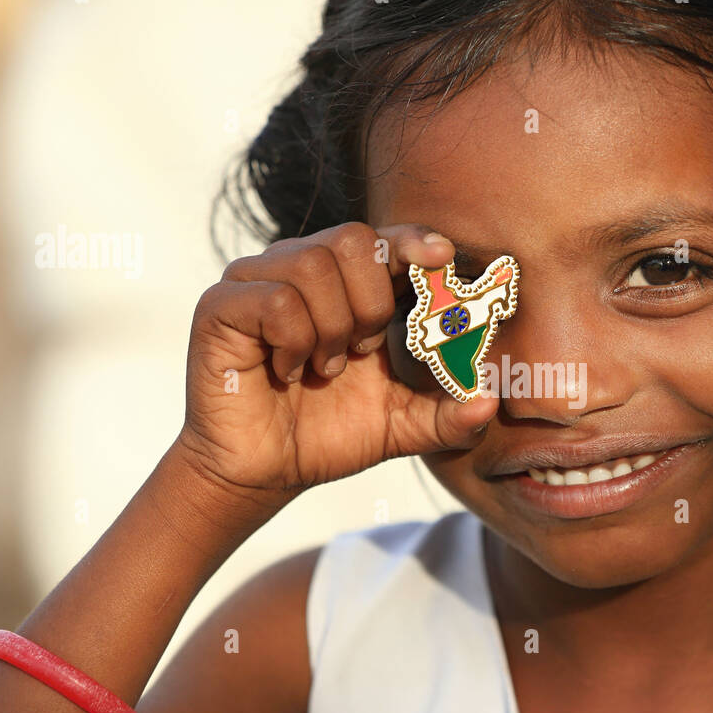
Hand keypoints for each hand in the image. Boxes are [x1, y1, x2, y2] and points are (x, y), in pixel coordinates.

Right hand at [174, 223, 496, 499]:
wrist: (265, 473)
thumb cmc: (328, 435)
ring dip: (332, 328)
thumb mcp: (402, 427)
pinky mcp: (221, 306)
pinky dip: (294, 341)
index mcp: (350, 286)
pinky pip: (275, 299)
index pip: (387, 239)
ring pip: (314, 265)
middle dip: (372, 302)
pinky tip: (289, 371)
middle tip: (363, 350)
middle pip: (353, 240)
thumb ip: (449, 415)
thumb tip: (491, 401)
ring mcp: (258, 281)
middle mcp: (303, 269)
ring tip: (324, 366)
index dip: (415, 240)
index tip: (444, 257)